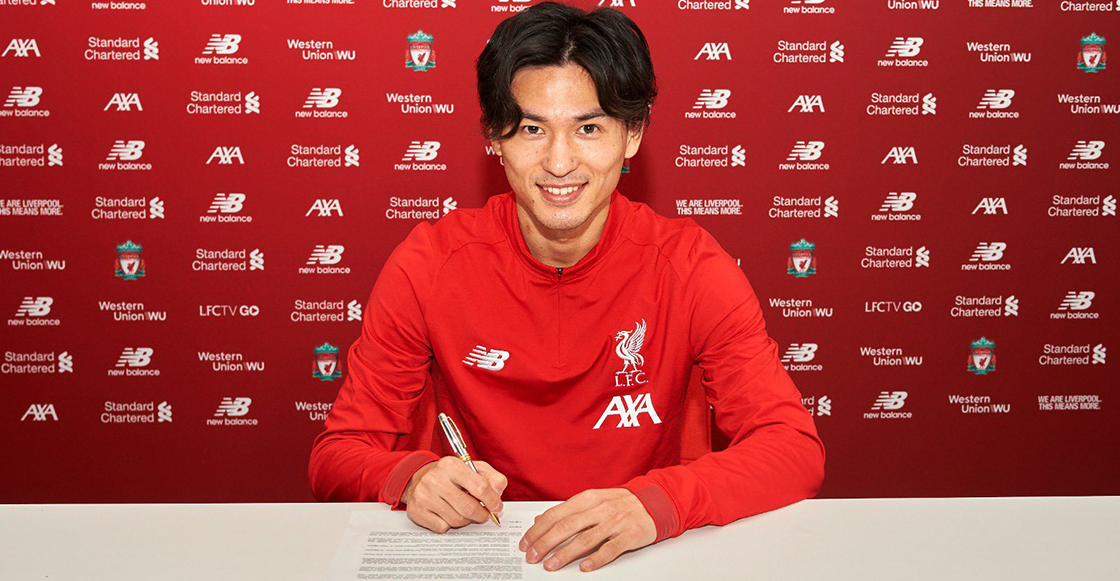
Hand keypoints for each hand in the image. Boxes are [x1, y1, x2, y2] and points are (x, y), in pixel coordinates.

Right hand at [400, 456, 506, 533]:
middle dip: (481, 515)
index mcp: (451, 465)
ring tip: (464, 512)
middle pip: (468, 507)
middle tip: (484, 515)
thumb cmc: (451, 475)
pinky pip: (442, 527)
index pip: (479, 486)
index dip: (492, 500)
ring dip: (466, 520)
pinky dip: (449, 525)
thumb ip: (492, 478)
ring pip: (456, 520)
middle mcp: (435, 479)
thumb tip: (498, 493)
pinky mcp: (416, 510)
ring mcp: (424, 495)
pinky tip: (447, 514)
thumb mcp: (474, 469)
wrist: (419, 478)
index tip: (497, 507)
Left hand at [520, 488, 655, 571]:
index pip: (556, 514)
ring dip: (565, 554)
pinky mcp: (629, 535)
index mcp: (588, 499)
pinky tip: (584, 567)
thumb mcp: (593, 500)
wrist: (655, 502)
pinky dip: (596, 559)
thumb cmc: (621, 503)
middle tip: (532, 556)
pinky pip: (610, 548)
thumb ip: (568, 510)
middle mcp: (600, 509)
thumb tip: (541, 519)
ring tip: (551, 564)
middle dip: (545, 543)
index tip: (526, 542)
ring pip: (585, 539)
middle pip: (566, 527)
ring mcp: (615, 522)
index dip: (538, 530)